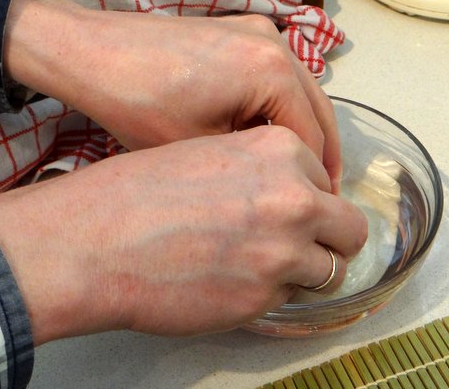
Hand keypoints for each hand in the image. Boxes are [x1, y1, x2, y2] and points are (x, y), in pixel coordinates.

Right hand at [0, 126, 365, 344]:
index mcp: (279, 151)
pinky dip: (277, 292)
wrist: (99, 237)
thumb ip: (261, 173)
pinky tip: (241, 283)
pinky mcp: (265, 297)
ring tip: (271, 268)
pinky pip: (294, 297)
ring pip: (332, 269)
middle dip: (331, 239)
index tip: (294, 213)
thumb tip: (290, 195)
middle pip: (349, 227)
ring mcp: (284, 251)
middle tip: (306, 247)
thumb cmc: (142, 192)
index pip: (326, 183)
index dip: (311, 200)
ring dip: (309, 271)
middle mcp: (294, 198)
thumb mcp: (211, 155)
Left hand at [4, 0, 340, 191]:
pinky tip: (271, 136)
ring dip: (302, 133)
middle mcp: (274, 44)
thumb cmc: (139, 103)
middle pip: (318, 111)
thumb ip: (254, 166)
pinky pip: (279, 78)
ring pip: (301, 95)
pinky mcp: (242, 34)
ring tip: (298, 172)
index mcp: (271, 71)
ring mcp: (259, 33)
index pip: (312, 138)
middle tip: (321, 195)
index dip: (316, 180)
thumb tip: (283, 184)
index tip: (315, 208)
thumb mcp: (203, 149)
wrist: (95, 55)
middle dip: (320, 155)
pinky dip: (281, 110)